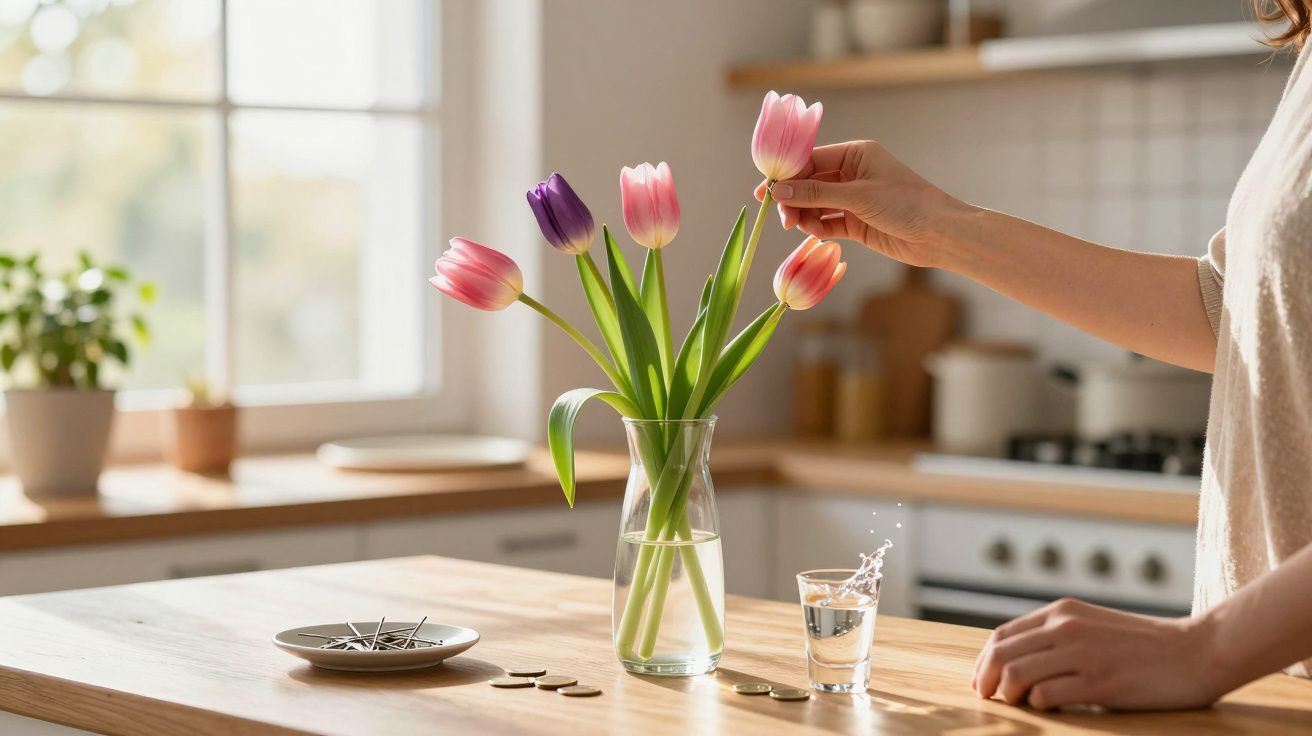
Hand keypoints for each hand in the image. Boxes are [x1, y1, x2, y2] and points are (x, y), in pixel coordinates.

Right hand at [753, 140, 974, 268]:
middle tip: (781, 216)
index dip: (787, 175)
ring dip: (803, 215)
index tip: (766, 190)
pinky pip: (826, 222)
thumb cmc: (905, 204)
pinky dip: (816, 227)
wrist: (939, 234)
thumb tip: (779, 191)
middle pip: (810, 183)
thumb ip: (816, 193)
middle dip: (794, 198)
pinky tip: (811, 232)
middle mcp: (852, 173)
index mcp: (856, 154)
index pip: (811, 160)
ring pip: (816, 204)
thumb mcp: (858, 196)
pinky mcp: (856, 222)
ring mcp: (853, 199)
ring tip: (796, 226)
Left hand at [972, 598, 1222, 710]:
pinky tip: (1052, 708)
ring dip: (1009, 695)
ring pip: (1015, 675)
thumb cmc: (1146, 645)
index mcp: (1062, 612)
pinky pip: (1045, 696)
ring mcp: (1081, 654)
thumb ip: (1058, 636)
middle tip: (987, 699)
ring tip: (1020, 705)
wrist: (1199, 650)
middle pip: (1000, 655)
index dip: (984, 661)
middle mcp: (1065, 628)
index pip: (1002, 635)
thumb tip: (1017, 661)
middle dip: (985, 681)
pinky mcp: (1098, 683)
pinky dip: (1039, 706)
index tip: (982, 682)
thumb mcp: (1094, 626)